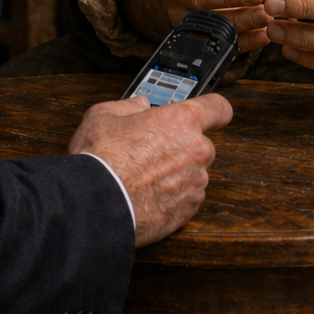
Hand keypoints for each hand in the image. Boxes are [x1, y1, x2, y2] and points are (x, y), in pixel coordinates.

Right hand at [69, 92, 232, 245]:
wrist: (96, 205)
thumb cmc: (101, 161)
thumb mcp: (103, 117)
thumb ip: (128, 106)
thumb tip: (138, 105)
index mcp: (180, 121)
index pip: (217, 107)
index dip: (215, 110)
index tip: (214, 115)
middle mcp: (195, 150)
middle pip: (203, 144)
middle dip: (184, 147)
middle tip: (156, 154)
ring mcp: (195, 181)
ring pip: (195, 172)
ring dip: (178, 174)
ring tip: (146, 179)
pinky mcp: (190, 208)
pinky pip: (188, 197)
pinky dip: (174, 196)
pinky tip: (149, 196)